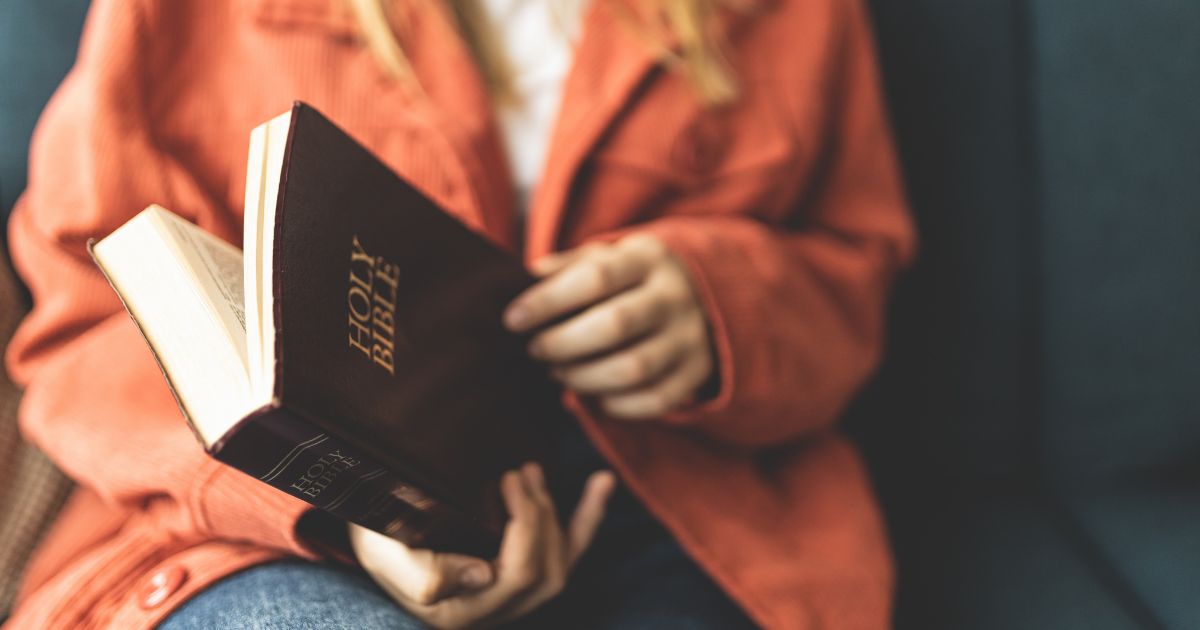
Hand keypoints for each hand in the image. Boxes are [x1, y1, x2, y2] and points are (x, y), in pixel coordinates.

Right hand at [350, 464, 614, 628]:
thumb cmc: (374, 539)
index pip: (519, 576)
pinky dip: (588, 516)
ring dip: (559, 513)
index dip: (526, 525)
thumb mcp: (384, 554)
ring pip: (562, 564)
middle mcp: (491, 610)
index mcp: (461, 611)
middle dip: (541, 516)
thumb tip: (484, 575)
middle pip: (547, 571)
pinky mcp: (517, 570)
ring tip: (534, 470)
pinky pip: (567, 551)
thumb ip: (426, 574)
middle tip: (519, 471)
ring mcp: (508, 594)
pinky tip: (603, 482)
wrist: (368, 531)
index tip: (507, 478)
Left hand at [504, 234, 714, 419]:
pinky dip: (618, 405)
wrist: (705, 292)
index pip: (595, 278)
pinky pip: (656, 400)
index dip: (549, 301)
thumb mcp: (607, 257)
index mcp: (647, 258)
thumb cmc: (633, 277)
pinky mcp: (696, 372)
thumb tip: (521, 281)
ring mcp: (690, 336)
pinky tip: (595, 395)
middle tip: (534, 350)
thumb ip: (566, 267)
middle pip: (615, 325)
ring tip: (558, 373)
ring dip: (584, 377)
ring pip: (634, 368)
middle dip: (563, 343)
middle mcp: (674, 296)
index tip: (513, 319)